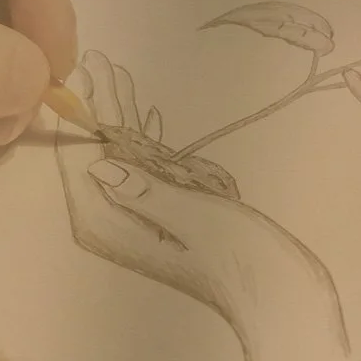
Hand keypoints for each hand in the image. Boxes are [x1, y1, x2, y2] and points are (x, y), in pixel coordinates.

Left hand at [56, 54, 350, 360]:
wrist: (281, 300)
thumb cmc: (243, 260)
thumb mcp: (197, 220)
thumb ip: (148, 192)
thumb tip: (99, 166)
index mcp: (114, 227)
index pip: (82, 164)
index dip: (80, 116)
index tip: (79, 74)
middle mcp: (117, 225)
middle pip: (97, 156)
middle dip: (98, 109)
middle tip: (96, 60)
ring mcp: (139, 223)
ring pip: (118, 158)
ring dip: (118, 117)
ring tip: (113, 72)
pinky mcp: (162, 220)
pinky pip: (141, 170)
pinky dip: (141, 138)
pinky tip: (142, 114)